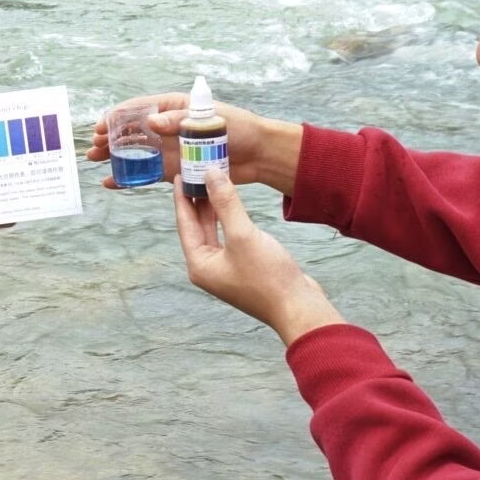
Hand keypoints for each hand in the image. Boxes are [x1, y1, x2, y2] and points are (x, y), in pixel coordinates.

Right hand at [85, 93, 302, 193]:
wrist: (258, 154)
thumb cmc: (238, 128)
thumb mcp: (209, 119)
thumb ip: (179, 121)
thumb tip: (151, 121)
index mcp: (174, 108)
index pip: (139, 108)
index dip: (117, 116)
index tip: (102, 126)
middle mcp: (167, 128)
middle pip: (131, 131)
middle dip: (110, 138)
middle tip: (93, 148)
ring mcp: (169, 149)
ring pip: (135, 152)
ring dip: (114, 156)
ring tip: (95, 161)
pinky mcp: (174, 169)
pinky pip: (147, 173)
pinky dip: (130, 177)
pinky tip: (112, 182)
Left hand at [174, 169, 343, 344]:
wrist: (298, 307)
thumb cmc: (268, 277)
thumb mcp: (243, 235)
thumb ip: (225, 203)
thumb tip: (210, 174)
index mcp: (199, 264)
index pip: (185, 223)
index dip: (182, 196)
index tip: (180, 173)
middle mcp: (208, 268)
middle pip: (198, 226)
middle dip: (198, 199)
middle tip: (197, 172)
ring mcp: (226, 268)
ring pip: (215, 230)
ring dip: (215, 207)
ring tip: (213, 181)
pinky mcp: (244, 267)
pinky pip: (231, 236)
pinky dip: (230, 218)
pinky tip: (233, 204)